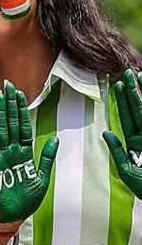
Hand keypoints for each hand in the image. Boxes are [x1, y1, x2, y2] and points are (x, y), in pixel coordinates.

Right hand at [0, 81, 57, 223]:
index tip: (20, 93)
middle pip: (11, 124)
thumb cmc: (26, 201)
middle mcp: (12, 153)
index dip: (22, 110)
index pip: (24, 127)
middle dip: (10, 105)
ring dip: (0, 113)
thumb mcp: (42, 179)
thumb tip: (55, 139)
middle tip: (7, 85)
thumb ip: (46, 159)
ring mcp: (0, 158)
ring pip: (1, 131)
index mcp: (25, 154)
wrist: (12, 217)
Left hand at [103, 69, 141, 198]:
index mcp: (136, 143)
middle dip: (133, 91)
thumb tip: (106, 132)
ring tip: (140, 76)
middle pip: (139, 109)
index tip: (117, 85)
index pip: (127, 117)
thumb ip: (117, 152)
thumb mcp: (127, 171)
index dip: (123, 101)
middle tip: (127, 73)